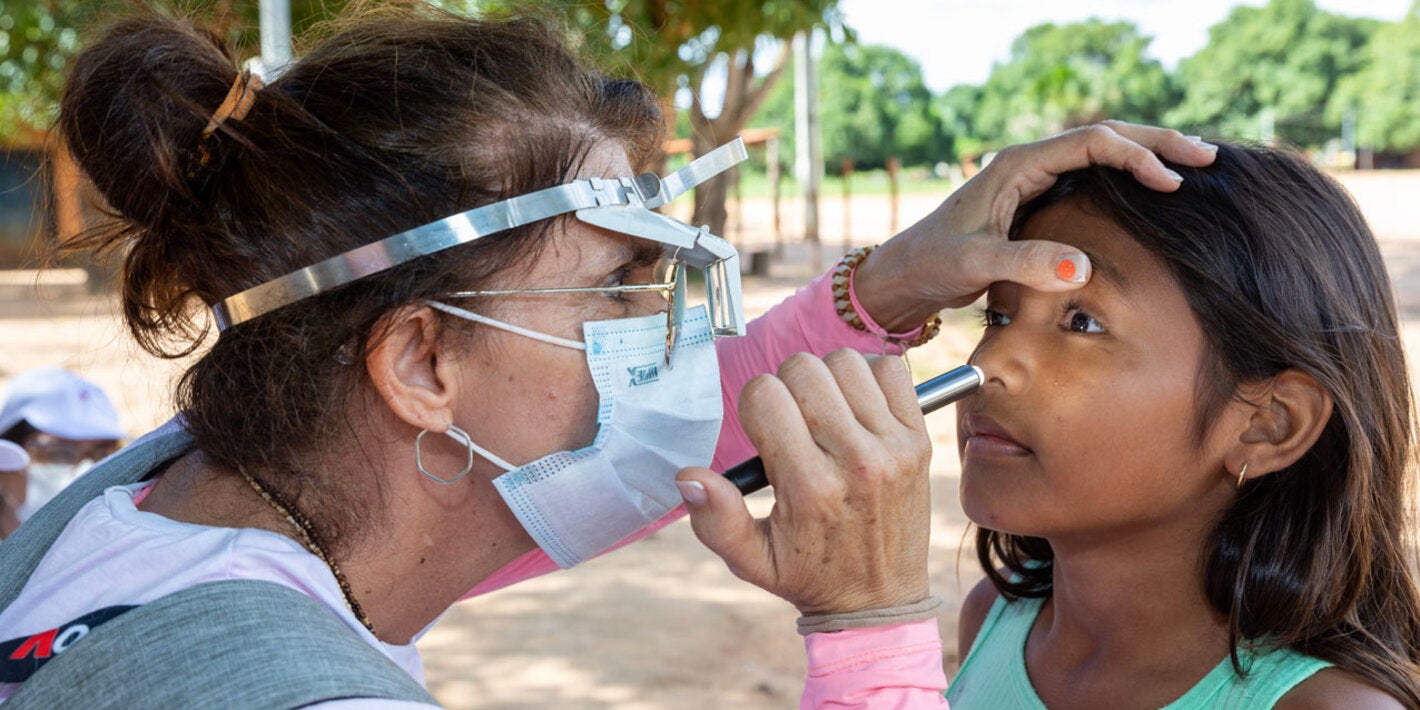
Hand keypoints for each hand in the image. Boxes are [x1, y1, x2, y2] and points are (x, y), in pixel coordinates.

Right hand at [675, 349, 931, 614]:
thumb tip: (688, 477)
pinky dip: (870, 378)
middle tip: (793, 423)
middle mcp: (855, 460)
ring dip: (827, 381)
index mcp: (809, 486)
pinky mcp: (919, 439)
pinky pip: (892, 370)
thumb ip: (715, 520)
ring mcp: (893, 446)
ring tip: (824, 415)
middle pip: (803, 370)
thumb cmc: (810, 575)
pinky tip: (858, 409)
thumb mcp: (752, 560)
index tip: (765, 433)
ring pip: (845, 363)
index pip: (765, 395)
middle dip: (787, 389)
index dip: (755, 406)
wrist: (880, 600)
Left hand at [854, 121, 1218, 329]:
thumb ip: (1027, 263)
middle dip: (1157, 142)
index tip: (1171, 181)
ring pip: (1102, 156)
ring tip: (1194, 164)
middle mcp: (1029, 164)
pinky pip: (1092, 179)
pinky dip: (1128, 179)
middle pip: (1105, 139)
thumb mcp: (978, 264)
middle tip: (1207, 157)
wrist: (908, 274)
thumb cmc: (935, 263)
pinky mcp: (1038, 202)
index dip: (1136, 156)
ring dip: (1147, 156)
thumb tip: (1084, 268)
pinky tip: (1155, 189)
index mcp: (1017, 164)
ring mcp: (1034, 180)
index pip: (1091, 143)